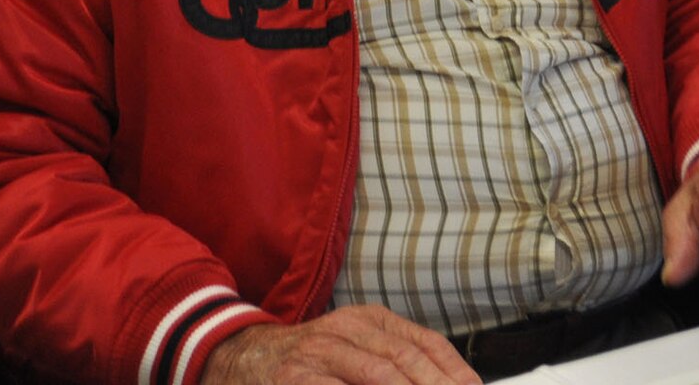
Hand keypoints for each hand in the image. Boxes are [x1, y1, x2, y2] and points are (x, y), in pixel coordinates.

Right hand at [202, 306, 479, 384]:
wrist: (243, 358)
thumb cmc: (311, 362)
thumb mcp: (356, 348)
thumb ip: (397, 362)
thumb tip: (451, 382)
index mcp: (369, 320)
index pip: (425, 342)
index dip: (455, 370)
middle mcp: (346, 329)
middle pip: (405, 359)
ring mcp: (318, 353)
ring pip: (376, 374)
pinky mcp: (295, 378)